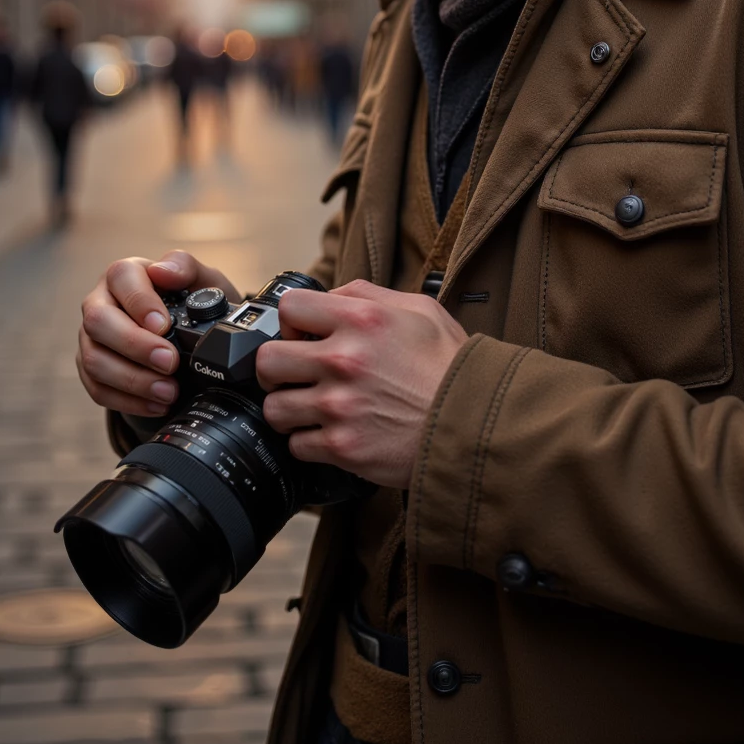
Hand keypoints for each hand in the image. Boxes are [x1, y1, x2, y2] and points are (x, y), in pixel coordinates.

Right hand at [77, 250, 240, 417]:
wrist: (188, 336)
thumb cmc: (191, 303)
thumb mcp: (202, 280)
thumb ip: (186, 267)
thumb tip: (165, 271)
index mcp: (125, 275)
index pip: (121, 279)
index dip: (140, 302)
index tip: (164, 325)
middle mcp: (101, 302)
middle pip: (97, 321)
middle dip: (135, 346)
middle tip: (170, 362)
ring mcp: (91, 338)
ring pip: (94, 359)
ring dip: (133, 380)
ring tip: (168, 391)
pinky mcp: (91, 368)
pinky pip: (97, 388)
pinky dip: (128, 401)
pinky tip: (156, 404)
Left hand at [256, 281, 468, 488]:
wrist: (475, 424)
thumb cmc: (449, 366)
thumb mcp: (419, 310)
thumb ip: (368, 296)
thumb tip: (331, 296)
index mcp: (360, 320)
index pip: (289, 308)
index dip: (292, 323)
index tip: (302, 336)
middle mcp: (343, 360)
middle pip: (268, 360)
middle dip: (278, 368)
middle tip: (295, 374)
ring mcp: (339, 407)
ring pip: (275, 407)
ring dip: (290, 408)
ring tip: (310, 408)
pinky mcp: (343, 447)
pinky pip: (297, 445)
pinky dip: (309, 443)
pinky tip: (330, 434)